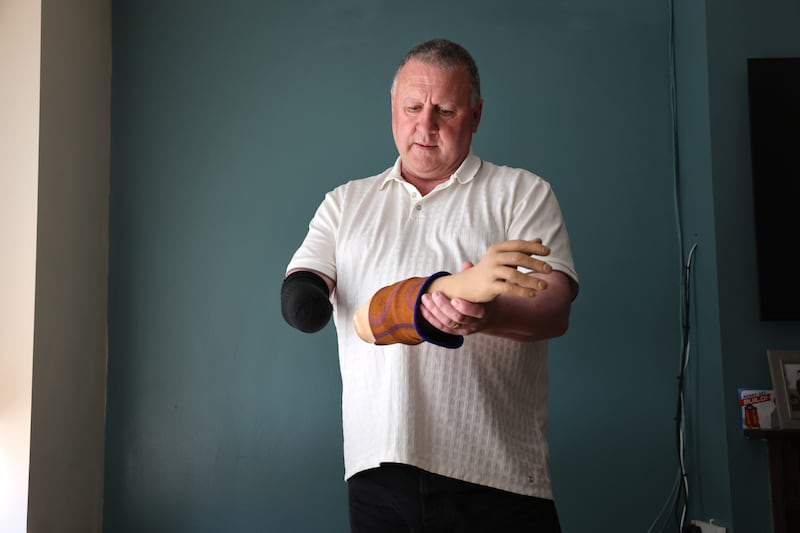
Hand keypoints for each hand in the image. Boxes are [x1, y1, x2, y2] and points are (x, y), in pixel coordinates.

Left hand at [421, 261, 491, 334]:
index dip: (464, 307)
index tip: (454, 299)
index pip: (475, 312)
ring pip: (448, 323)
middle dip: (444, 307)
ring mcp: (465, 329)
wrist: (489, 316)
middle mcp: (475, 323)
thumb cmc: (483, 298)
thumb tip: (467, 264)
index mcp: (483, 311)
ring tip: (426, 299)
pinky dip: (431, 318)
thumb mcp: (482, 288)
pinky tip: (423, 309)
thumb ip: (474, 277)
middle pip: (458, 318)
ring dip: (434, 311)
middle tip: (435, 294)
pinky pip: (441, 327)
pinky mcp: (455, 332)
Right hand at [427, 239, 551, 302]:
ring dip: (532, 280)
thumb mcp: (504, 257)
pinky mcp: (489, 286)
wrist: (468, 284)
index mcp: (498, 248)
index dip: (534, 248)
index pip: (518, 245)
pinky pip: (508, 288)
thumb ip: (521, 249)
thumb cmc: (490, 269)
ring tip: (545, 286)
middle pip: (518, 258)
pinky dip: (522, 291)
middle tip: (550, 270)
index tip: (548, 252)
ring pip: (514, 274)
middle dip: (536, 264)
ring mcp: (491, 272)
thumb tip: (540, 241)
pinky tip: (533, 294)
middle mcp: (494, 258)